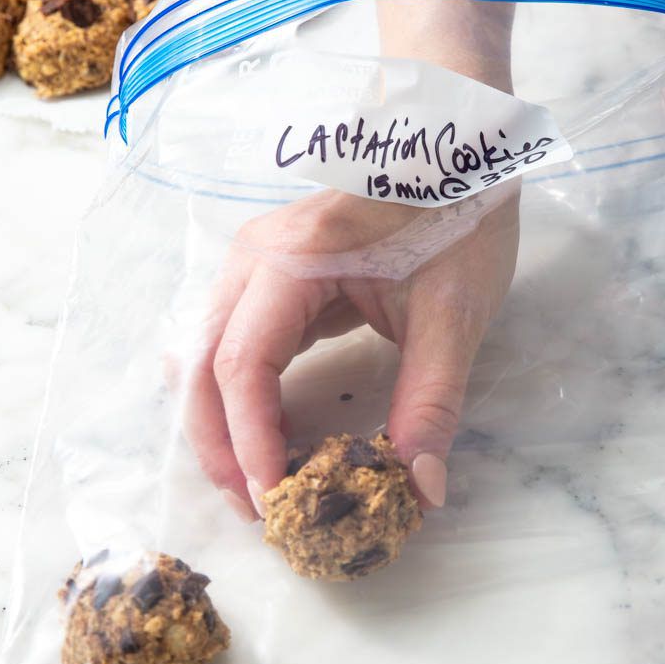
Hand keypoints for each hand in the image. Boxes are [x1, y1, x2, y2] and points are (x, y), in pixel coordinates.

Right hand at [182, 187, 518, 518]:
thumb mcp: (456, 313)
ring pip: (206, 357)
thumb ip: (433, 401)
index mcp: (292, 256)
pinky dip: (240, 399)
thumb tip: (421, 488)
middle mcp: (254, 258)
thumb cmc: (460, 215)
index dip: (250, 438)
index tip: (275, 497)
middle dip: (218, 445)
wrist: (462, 151)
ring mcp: (256, 265)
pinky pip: (234, 346)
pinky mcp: (272, 280)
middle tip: (255, 512)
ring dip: (220, 424)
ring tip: (257, 482)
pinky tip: (272, 437)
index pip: (242, 361)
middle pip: (202, 364)